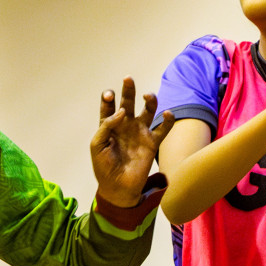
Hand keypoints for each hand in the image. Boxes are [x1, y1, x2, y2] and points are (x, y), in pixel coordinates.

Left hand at [91, 78, 174, 208]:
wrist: (118, 187)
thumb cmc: (103, 167)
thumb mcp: (97, 146)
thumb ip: (105, 126)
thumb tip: (122, 112)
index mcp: (109, 126)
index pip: (108, 106)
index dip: (108, 98)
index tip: (109, 94)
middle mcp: (125, 126)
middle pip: (128, 102)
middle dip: (128, 90)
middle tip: (127, 78)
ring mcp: (139, 133)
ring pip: (148, 111)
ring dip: (150, 100)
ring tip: (147, 96)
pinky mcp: (152, 143)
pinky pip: (163, 128)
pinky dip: (168, 120)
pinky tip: (168, 113)